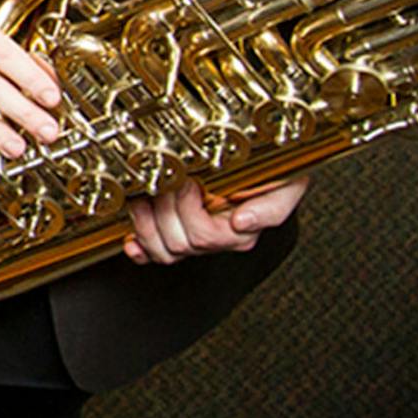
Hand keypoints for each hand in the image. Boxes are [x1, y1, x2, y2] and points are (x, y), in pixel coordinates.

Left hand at [122, 176, 309, 264]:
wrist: (269, 164)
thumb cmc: (277, 175)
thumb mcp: (285, 187)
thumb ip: (271, 209)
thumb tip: (242, 222)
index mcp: (238, 231)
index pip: (202, 235)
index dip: (187, 208)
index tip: (188, 181)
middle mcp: (216, 237)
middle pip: (178, 242)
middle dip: (164, 209)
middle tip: (165, 184)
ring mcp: (195, 236)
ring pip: (164, 250)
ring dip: (146, 223)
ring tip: (146, 199)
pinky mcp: (178, 231)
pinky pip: (155, 253)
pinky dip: (140, 248)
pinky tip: (132, 241)